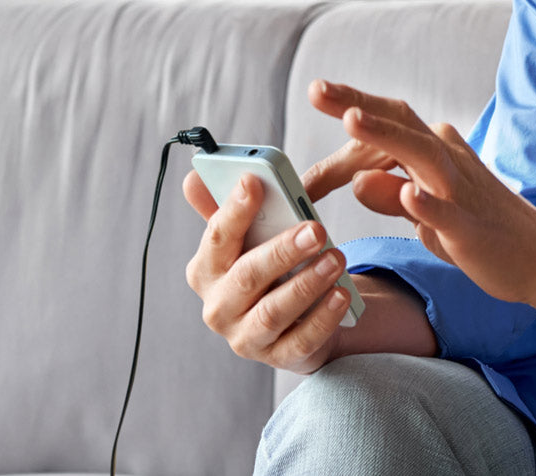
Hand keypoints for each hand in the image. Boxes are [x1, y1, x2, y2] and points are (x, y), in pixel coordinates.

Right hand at [183, 170, 351, 374]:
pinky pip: (300, 341)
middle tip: (316, 229)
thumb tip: (193, 177)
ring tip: (336, 258)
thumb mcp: (247, 237)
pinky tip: (342, 295)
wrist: (291, 318)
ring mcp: (245, 338)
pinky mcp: (278, 358)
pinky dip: (322, 319)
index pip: (216, 238)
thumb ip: (226, 207)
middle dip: (282, 251)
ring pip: (272, 313)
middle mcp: (218, 307)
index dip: (234, 210)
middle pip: (247, 278)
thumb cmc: (266, 266)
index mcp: (206, 270)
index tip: (254, 182)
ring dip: (306, 284)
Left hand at [305, 80, 535, 305]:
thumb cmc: (478, 230)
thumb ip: (390, 194)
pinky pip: (446, 211)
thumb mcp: (424, 212)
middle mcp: (447, 158)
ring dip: (386, 135)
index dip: (350, 115)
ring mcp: (460, 190)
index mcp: (436, 150)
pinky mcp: (470, 226)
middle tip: (317, 89)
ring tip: (351, 119)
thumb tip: (356, 180)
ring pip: (420, 154)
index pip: (388, 125)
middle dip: (357, 104)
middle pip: (400, 123)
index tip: (318, 94)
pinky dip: (426, 202)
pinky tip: (406, 194)